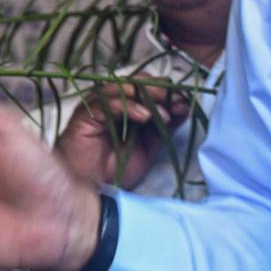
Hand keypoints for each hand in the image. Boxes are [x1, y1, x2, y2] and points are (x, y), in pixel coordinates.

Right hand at [58, 78, 192, 190]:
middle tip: (177, 101)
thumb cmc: (115, 168)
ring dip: (147, 97)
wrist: (91, 188)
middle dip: (160, 90)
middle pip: (136, 81)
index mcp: (126, 105)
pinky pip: (107, 103)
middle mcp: (110, 101)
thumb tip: (185, 106)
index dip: (167, 91)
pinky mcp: (85, 115)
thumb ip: (164, 126)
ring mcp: (96, 106)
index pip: (148, 86)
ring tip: (164, 114)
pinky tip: (144, 116)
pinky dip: (127, 107)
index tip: (185, 102)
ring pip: (122, 87)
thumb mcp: (149, 146)